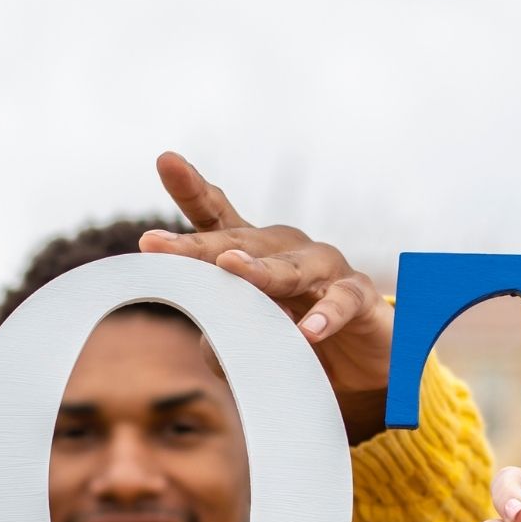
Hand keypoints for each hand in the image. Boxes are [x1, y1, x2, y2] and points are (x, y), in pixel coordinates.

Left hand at [138, 151, 394, 442]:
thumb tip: (210, 344)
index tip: (166, 160)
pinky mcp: (360, 296)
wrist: (366, 361)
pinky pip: (341, 301)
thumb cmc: (299, 342)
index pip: (218, 217)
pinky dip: (325, 316)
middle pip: (239, 244)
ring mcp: (325, 269)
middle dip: (197, 247)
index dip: (192, 189)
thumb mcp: (255, 342)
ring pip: (289, 268)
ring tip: (229, 268)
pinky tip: (307, 332)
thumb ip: (225, 340)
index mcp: (254, 253)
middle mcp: (287, 250)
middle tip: (154, 242)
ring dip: (260, 270)